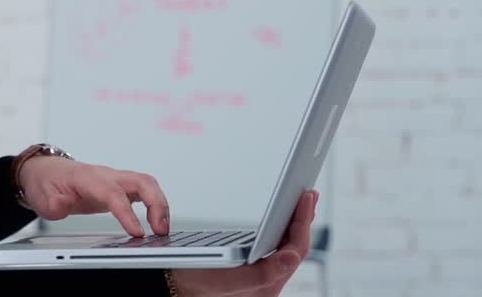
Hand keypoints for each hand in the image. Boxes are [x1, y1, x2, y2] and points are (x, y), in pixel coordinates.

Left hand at [16, 156, 168, 236]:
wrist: (45, 171)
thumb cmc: (47, 183)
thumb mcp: (42, 197)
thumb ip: (54, 203)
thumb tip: (62, 205)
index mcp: (88, 178)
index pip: (113, 193)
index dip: (127, 212)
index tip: (137, 232)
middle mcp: (106, 175)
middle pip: (141, 181)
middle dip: (157, 204)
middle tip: (161, 230)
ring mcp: (115, 178)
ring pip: (147, 183)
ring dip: (161, 204)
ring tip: (163, 229)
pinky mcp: (120, 185)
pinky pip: (145, 189)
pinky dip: (156, 203)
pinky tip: (159, 221)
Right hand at [169, 190, 318, 296]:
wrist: (173, 287)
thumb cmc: (192, 285)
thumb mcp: (223, 279)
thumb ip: (261, 274)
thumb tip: (291, 257)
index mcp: (266, 288)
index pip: (295, 251)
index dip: (303, 222)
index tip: (305, 197)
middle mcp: (268, 285)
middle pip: (294, 248)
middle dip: (303, 219)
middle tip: (308, 194)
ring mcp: (262, 279)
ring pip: (287, 248)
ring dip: (295, 224)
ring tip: (302, 203)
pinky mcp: (254, 271)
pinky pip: (276, 249)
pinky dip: (283, 231)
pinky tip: (284, 221)